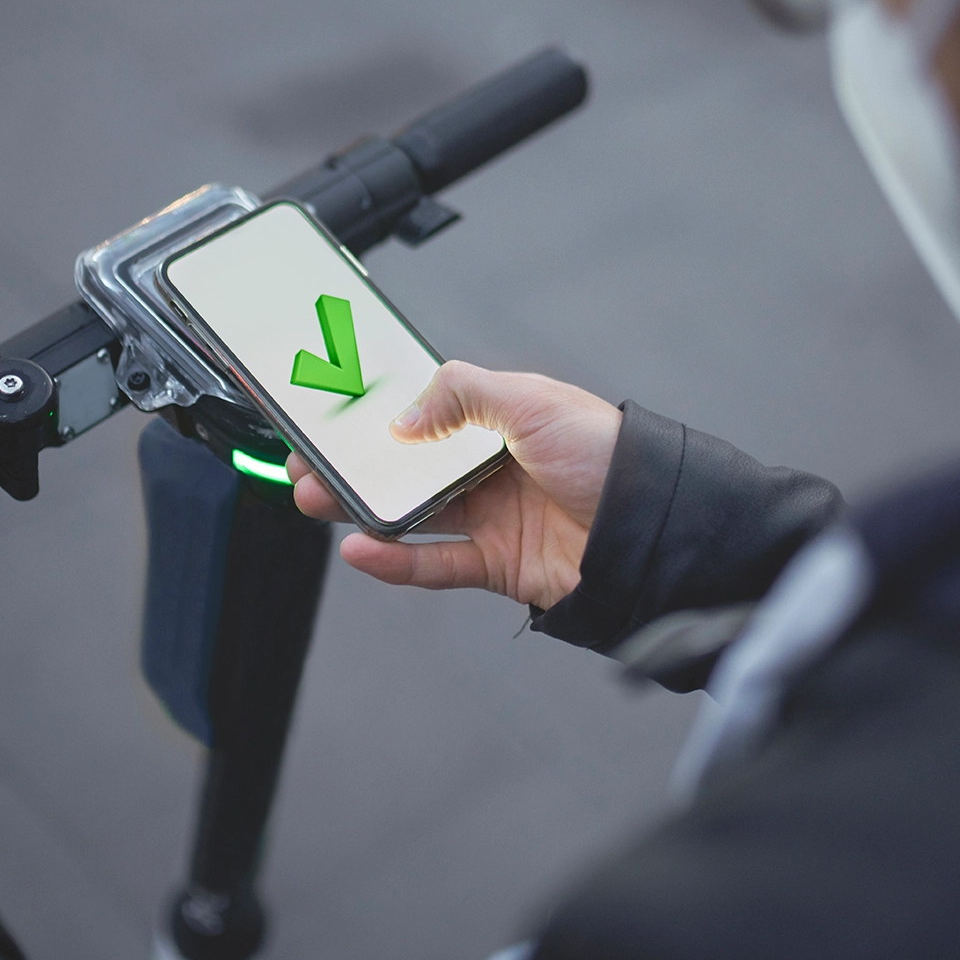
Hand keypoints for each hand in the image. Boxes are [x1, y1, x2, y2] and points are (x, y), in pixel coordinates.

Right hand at [288, 361, 620, 609]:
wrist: (653, 529)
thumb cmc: (611, 455)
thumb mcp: (531, 400)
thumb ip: (461, 394)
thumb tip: (403, 416)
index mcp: (499, 417)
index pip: (424, 410)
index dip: (377, 413)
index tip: (332, 414)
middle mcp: (491, 465)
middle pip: (406, 465)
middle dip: (353, 464)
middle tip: (307, 462)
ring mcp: (492, 516)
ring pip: (409, 513)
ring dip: (360, 509)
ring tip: (315, 501)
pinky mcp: (496, 565)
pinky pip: (433, 563)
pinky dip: (394, 560)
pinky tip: (361, 549)